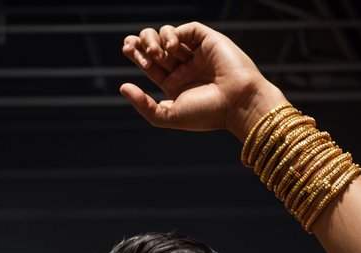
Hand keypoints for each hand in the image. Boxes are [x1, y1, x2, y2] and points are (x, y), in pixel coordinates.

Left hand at [120, 23, 284, 138]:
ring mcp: (197, 53)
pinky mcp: (208, 40)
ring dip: (156, 39)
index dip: (136, 54)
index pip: (151, 64)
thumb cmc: (207, 114)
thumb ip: (145, 105)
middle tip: (133, 46)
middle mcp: (185, 68)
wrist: (238, 103)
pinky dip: (174, 33)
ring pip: (168, 35)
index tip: (126, 47)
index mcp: (176, 86)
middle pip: (156, 47)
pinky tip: (172, 46)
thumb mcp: (170, 115)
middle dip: (142, 43)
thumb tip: (123, 87)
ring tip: (158, 53)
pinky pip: (187, 29)